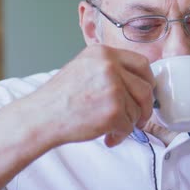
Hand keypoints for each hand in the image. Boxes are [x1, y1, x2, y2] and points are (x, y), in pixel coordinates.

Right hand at [28, 45, 154, 147]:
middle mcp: (110, 67)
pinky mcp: (113, 111)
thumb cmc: (60, 97)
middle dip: (145, 107)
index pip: (142, 63)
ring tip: (111, 128)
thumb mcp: (84, 67)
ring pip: (137, 110)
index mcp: (103, 53)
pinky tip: (107, 136)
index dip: (148, 80)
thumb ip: (110, 68)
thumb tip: (139, 81)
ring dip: (128, 123)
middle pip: (145, 88)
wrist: (41, 117)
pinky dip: (120, 135)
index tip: (146, 91)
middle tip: (140, 117)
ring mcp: (113, 88)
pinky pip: (129, 127)